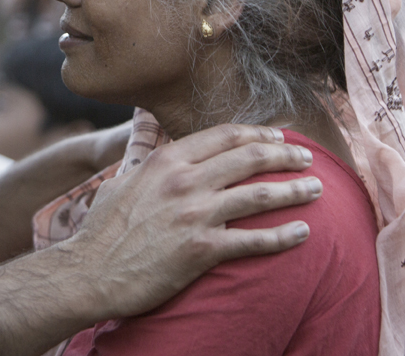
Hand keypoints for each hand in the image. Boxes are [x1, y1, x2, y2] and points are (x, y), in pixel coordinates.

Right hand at [63, 124, 320, 320]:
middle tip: (307, 158)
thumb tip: (149, 140)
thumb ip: (144, 159)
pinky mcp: (202, 250)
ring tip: (316, 189)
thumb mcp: (121, 179)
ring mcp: (194, 214)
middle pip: (249, 158)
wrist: (89, 271)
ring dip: (293, 190)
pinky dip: (284, 236)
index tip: (278, 135)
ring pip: (259, 194)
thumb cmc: (101, 229)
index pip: (224, 136)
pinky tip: (303, 233)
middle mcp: (184, 181)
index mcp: (166, 160)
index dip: (257, 133)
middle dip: (285, 154)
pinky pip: (254, 240)